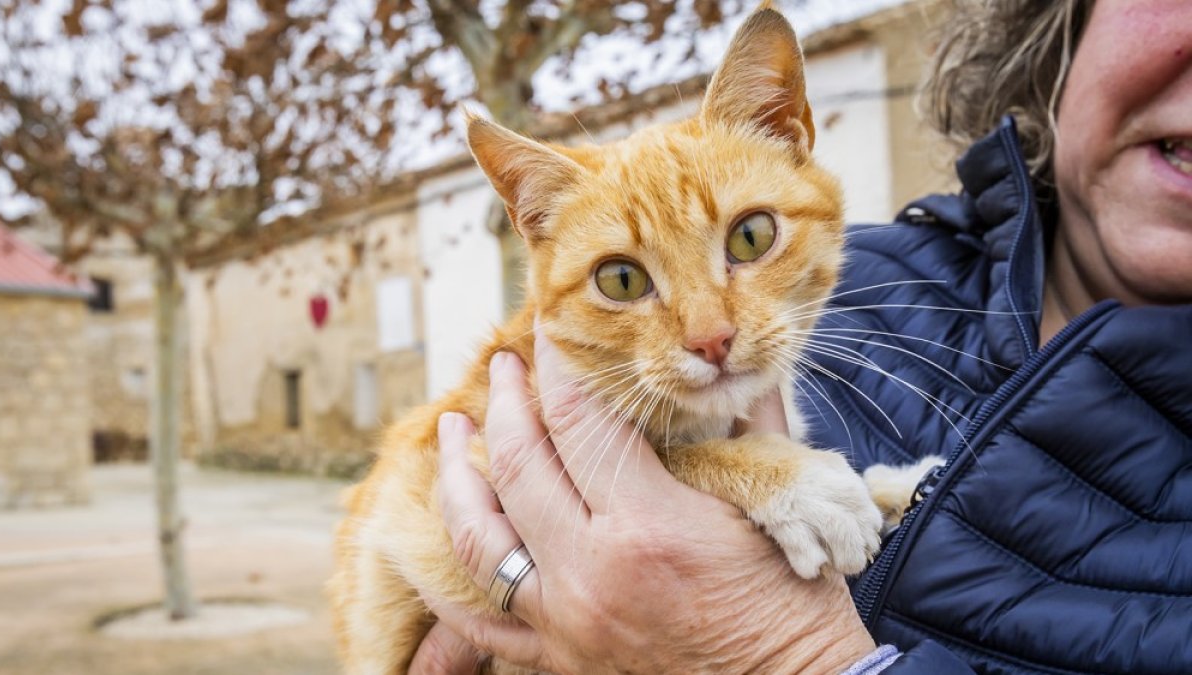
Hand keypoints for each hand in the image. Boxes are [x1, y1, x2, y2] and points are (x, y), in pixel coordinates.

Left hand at [411, 327, 874, 673]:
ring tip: (453, 431)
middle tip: (504, 367)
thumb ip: (752, 430)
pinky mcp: (559, 661)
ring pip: (479, 537)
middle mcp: (591, 571)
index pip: (580, 422)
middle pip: (520, 465)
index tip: (550, 331)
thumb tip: (742, 368)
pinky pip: (480, 622)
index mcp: (649, 525)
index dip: (560, 365)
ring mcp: (566, 621)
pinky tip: (438, 539)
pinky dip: (448, 581)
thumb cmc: (796, 610)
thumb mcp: (776, 512)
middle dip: (505, 402)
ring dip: (458, 476)